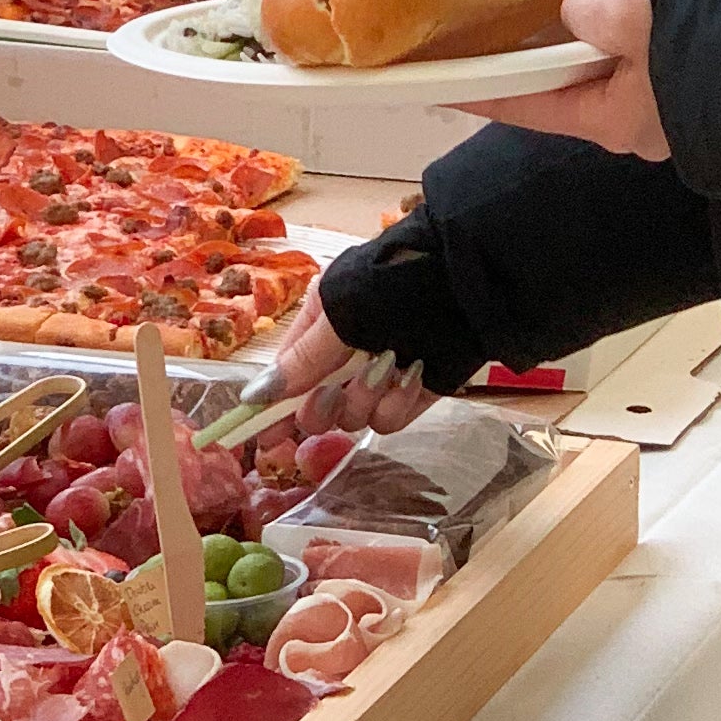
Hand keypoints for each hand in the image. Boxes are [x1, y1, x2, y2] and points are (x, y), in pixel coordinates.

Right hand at [257, 298, 428, 436]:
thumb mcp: (339, 315)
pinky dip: (398, 403)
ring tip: (387, 368)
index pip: (286, 376)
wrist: (466, 283)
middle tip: (333, 395)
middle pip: (316, 409)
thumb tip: (254, 396)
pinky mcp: (412, 394)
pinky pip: (390, 420)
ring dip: (366, 400)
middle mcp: (346, 355)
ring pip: (354, 418)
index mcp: (320, 327)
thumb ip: (301, 360)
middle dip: (323, 407)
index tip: (265, 438)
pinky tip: (412, 374)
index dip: (274, 408)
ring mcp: (380, 377)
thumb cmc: (394, 285)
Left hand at [456, 0, 671, 159]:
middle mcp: (633, 127)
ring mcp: (663, 112)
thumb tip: (580, 10)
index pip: (526, 108)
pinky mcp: (687, 89)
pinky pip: (639, 59)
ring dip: (601, 26)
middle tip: (548, 2)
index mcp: (611, 122)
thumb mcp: (630, 16)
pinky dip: (630, 28)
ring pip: (606, 65)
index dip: (483, 93)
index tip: (445, 87)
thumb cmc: (711, 44)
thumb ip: (585, 11)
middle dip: (555, 40)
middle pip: (567, 82)